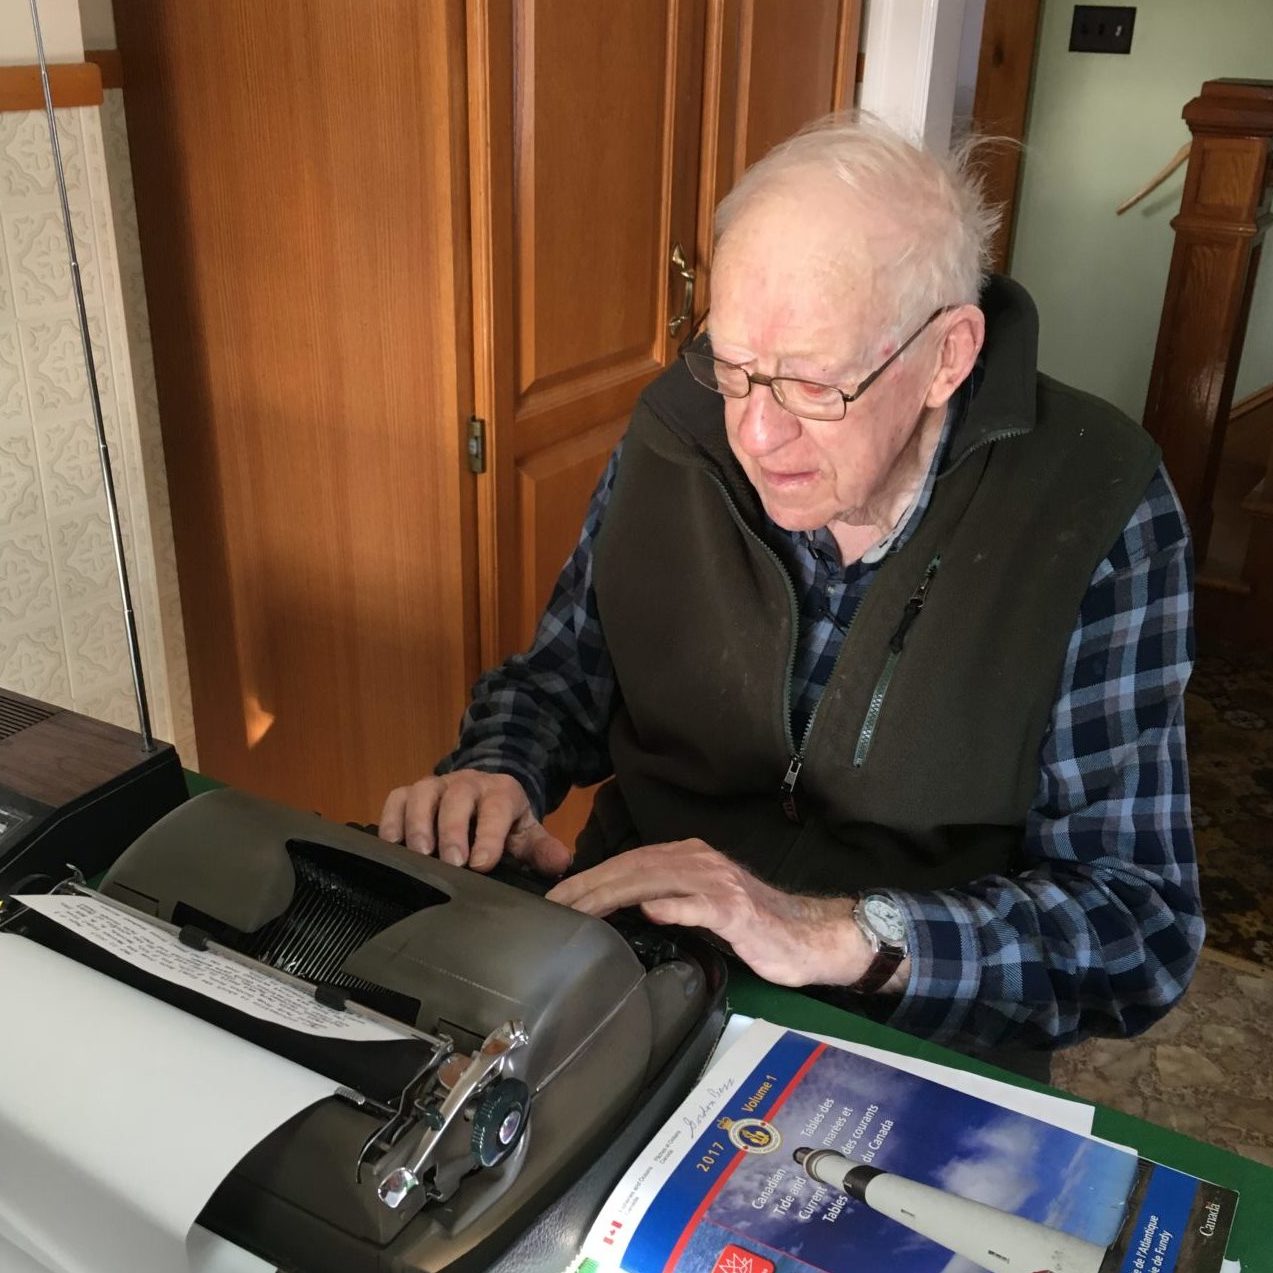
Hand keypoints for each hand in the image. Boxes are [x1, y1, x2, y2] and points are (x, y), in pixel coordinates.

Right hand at [378, 770, 571, 876]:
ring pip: (422, 795)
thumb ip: (542, 850)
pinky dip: (390, 821)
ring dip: (418, 825)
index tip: (482, 863)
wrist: (482, 795)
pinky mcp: (408, 793)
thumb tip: (560, 864)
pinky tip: (391, 847)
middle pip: (457, 798)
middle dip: (453, 830)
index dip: (490, 834)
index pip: (497, 808)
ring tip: (419, 855)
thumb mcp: (527, 835)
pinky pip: (395, 800)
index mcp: (501, 792)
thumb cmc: (504, 823)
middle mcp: (466, 784)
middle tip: (451, 863)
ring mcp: (434, 786)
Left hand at [546, 838, 867, 987]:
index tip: (558, 897)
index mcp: (689, 859)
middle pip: (634, 868)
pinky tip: (651, 910)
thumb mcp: (702, 906)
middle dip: (590, 885)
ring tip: (582, 908)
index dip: (591, 877)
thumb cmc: (754, 926)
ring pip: (657, 881)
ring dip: (615, 893)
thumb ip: (667, 899)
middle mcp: (700, 862)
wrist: (809, 936)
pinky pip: (700, 905)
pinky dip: (673, 906)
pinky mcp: (737, 910)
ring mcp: (718, 884)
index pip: (629, 863)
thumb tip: (622, 909)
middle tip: (555, 905)